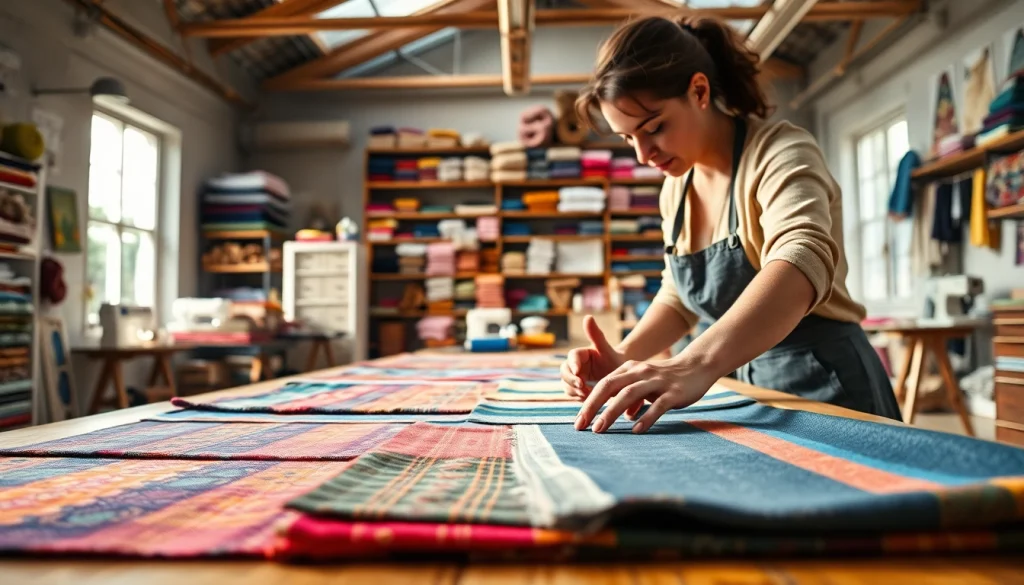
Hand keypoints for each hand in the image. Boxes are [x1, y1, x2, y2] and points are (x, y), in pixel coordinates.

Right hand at [560, 315, 625, 400]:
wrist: (620, 375)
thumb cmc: (614, 359)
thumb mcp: (606, 348)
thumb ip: (596, 335)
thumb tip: (588, 317)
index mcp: (580, 353)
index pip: (572, 357)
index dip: (573, 364)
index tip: (580, 373)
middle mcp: (574, 365)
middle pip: (564, 372)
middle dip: (571, 380)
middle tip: (582, 387)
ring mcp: (574, 377)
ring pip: (566, 384)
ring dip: (574, 390)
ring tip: (588, 394)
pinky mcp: (576, 389)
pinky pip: (571, 394)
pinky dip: (578, 397)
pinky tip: (589, 398)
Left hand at [573, 355, 716, 433]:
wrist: (697, 366)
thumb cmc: (666, 379)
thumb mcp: (644, 383)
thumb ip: (632, 397)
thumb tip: (624, 417)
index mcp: (629, 369)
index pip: (603, 384)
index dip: (588, 403)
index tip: (577, 422)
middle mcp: (639, 372)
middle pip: (610, 386)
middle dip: (593, 407)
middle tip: (581, 426)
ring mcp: (656, 381)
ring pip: (629, 395)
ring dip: (611, 412)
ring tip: (599, 429)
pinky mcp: (673, 392)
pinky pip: (657, 405)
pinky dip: (645, 417)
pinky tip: (636, 430)